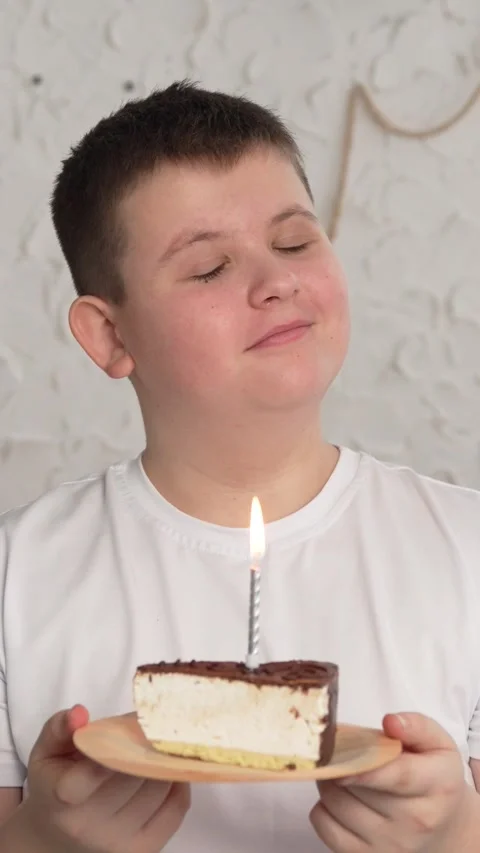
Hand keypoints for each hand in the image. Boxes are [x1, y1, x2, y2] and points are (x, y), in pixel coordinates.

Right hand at [18, 705, 189, 852]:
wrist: (56, 835)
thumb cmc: (54, 783)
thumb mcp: (47, 751)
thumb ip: (60, 727)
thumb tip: (80, 713)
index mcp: (62, 797)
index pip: (89, 776)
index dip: (113, 749)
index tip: (134, 724)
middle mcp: (89, 826)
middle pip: (134, 774)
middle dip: (147, 744)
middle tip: (151, 724)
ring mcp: (118, 843)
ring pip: (158, 788)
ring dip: (163, 760)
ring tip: (157, 744)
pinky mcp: (142, 850)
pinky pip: (176, 809)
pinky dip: (178, 783)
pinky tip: (167, 767)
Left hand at [310, 712, 471, 852]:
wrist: (444, 828)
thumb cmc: (435, 778)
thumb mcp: (439, 744)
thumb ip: (417, 726)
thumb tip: (390, 722)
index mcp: (436, 785)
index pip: (397, 776)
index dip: (365, 765)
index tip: (338, 753)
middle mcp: (415, 821)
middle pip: (357, 786)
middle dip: (341, 761)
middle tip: (344, 751)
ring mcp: (390, 845)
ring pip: (335, 803)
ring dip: (330, 781)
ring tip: (345, 772)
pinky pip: (324, 826)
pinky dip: (323, 808)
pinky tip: (341, 798)